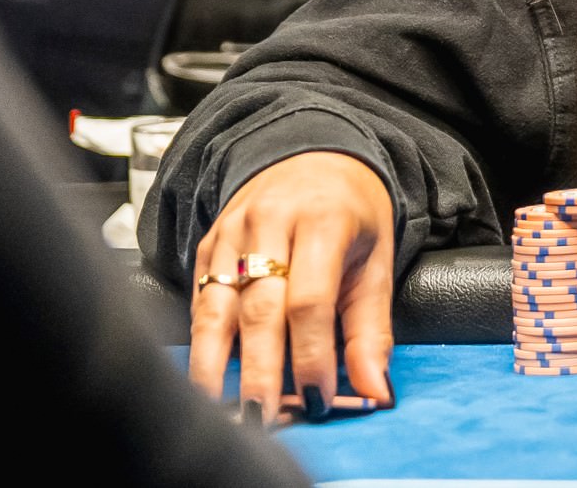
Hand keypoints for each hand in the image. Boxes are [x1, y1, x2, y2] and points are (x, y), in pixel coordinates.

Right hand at [188, 151, 395, 425]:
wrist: (316, 158)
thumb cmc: (352, 216)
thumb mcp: (376, 262)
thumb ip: (372, 330)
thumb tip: (376, 390)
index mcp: (323, 220)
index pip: (310, 300)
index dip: (311, 355)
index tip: (319, 397)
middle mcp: (272, 221)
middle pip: (260, 308)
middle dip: (261, 370)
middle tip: (266, 418)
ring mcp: (233, 230)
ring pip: (218, 306)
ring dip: (216, 365)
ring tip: (224, 409)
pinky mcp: (207, 243)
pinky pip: (200, 298)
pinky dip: (201, 341)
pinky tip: (206, 376)